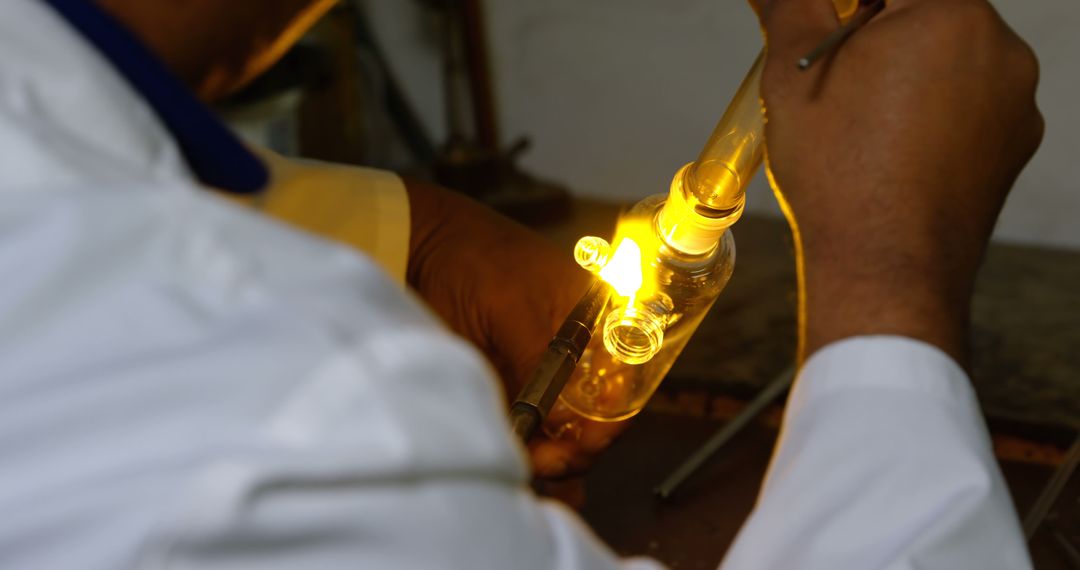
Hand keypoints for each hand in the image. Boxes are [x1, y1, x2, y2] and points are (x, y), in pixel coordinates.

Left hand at [404, 180, 624, 480]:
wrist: (415, 245)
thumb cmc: (474, 258)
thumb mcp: (512, 307)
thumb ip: (540, 360)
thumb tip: (561, 421)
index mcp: (592, 323)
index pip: (619, 382)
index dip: (609, 419)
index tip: (587, 444)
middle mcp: (572, 352)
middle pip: (593, 417)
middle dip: (578, 447)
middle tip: (548, 463)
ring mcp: (539, 373)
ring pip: (562, 432)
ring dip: (556, 461)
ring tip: (535, 473)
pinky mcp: (507, 389)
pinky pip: (528, 431)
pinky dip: (530, 455)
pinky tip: (526, 473)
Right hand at [752, 0, 1042, 364]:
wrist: (884, 270)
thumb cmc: (841, 179)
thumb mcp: (793, 80)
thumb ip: (790, 8)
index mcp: (948, 15)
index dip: (851, 8)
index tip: (825, 28)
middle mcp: (1000, 49)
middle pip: (928, 14)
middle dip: (879, 34)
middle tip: (834, 78)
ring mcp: (1014, 101)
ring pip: (950, 60)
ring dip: (906, 72)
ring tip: (859, 123)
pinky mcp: (1013, 145)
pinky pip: (969, 105)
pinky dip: (932, 113)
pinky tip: (890, 151)